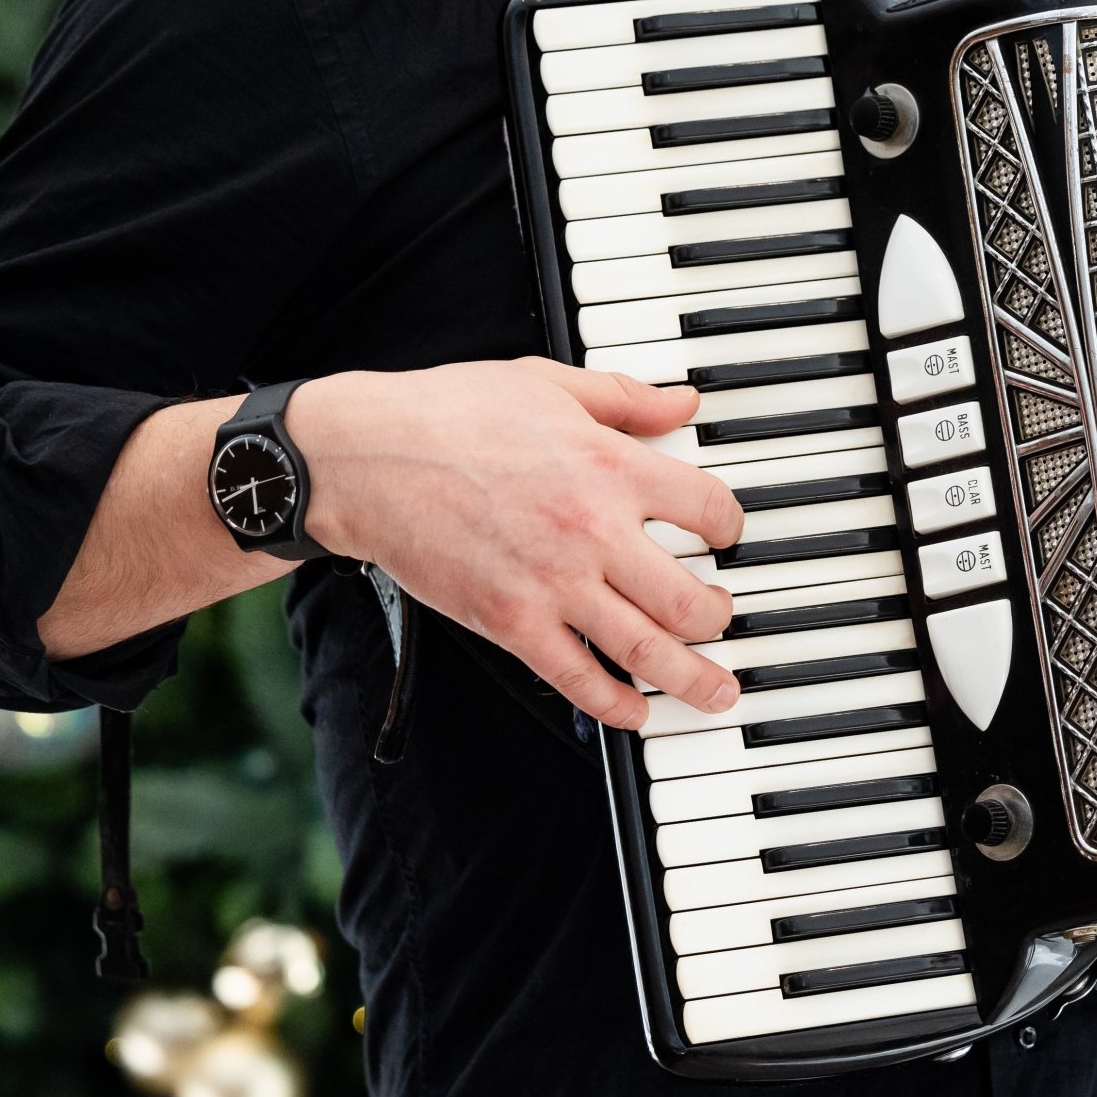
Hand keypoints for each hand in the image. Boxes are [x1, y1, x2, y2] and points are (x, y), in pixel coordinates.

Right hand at [287, 358, 743, 728]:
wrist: (365, 458)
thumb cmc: (447, 414)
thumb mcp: (548, 384)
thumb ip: (625, 399)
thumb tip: (684, 402)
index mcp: (611, 466)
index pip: (708, 509)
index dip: (730, 527)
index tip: (726, 536)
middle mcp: (593, 531)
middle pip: (689, 597)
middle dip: (719, 617)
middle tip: (721, 619)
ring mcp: (553, 584)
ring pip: (647, 649)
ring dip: (692, 679)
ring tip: (715, 692)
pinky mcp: (510, 622)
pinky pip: (577, 678)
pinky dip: (615, 705)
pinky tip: (636, 713)